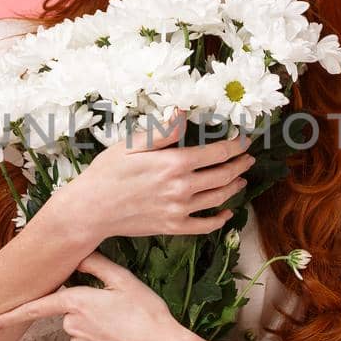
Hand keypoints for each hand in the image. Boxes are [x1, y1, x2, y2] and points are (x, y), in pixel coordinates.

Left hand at [0, 250, 198, 340]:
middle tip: (118, 309)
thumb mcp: (126, 282)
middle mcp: (74, 326)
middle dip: (86, 310)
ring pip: (80, 332)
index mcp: (78, 302)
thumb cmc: (148, 315)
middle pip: (69, 313)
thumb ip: (98, 266)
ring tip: (125, 325)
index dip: (13, 314)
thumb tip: (79, 255)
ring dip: (95, 327)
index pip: (38, 306)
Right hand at [48, 111, 256, 241]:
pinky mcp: (173, 227)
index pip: (217, 153)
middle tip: (248, 159)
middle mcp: (181, 188)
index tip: (245, 140)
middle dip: (240, 165)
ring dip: (234, 188)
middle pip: (223, 175)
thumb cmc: (107, 172)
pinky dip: (220, 220)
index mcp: (174, 163)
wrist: (91, 209)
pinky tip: (226, 213)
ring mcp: (179, 210)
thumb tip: (182, 112)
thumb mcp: (131, 144)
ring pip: (218, 199)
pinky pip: (205, 226)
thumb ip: (162, 131)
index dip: (235, 146)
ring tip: (241, 179)